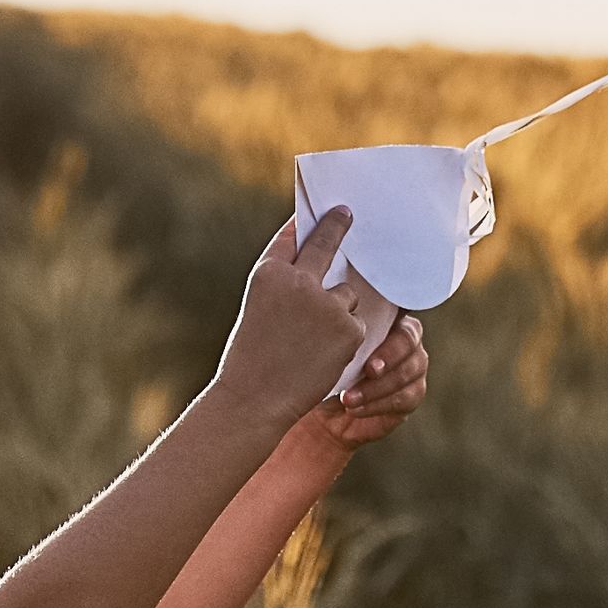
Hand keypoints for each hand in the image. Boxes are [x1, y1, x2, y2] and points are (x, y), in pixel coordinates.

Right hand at [218, 202, 390, 418]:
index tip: (324, 208)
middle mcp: (297, 280)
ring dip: (336, 312)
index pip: (292, 236)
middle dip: (337, 227)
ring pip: (345, 295)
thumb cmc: (251, 358)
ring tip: (310, 342)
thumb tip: (319, 266)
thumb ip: (285, 285)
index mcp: (268, 273)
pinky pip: (355, 324)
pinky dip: (345, 339)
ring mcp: (326, 303)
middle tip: (346, 214)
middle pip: (326, 244)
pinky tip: (322, 356)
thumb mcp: (259, 310)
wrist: (254, 398)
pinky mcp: (348, 327)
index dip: (308, 222)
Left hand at [306, 311, 429, 458]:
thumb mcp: (321, 349)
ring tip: (348, 397)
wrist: (318, 414)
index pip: (397, 308)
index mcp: (382, 319)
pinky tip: (355, 408)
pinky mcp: (411, 396)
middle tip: (368, 369)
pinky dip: (379, 404)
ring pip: (410, 370)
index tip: (367, 330)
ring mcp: (411, 368)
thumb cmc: (319, 372)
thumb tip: (334, 317)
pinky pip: (406, 397)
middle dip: (389, 354)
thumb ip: (334, 330)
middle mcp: (402, 340)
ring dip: (378, 385)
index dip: (390, 316)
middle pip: (409, 338)